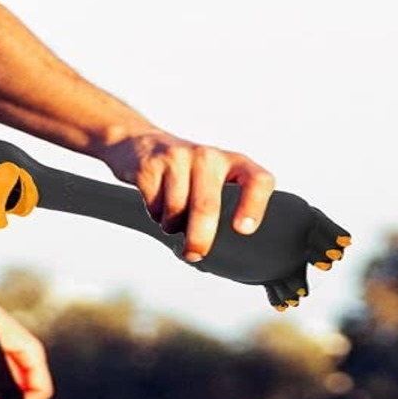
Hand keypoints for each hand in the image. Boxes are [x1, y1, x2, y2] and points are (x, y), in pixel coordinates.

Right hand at [99, 130, 274, 263]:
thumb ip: (221, 206)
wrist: (141, 144)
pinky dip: (154, 215)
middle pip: (206, 206)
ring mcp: (178, 159)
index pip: (256, 180)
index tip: (243, 230)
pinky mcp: (150, 167)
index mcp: (232, 162)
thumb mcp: (212, 180)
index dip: (254, 205)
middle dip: (199, 237)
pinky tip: (156, 204)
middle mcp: (209, 157)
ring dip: (171, 225)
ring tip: (172, 218)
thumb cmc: (185, 173)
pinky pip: (154, 206)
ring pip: (176, 211)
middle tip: (195, 254)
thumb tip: (220, 253)